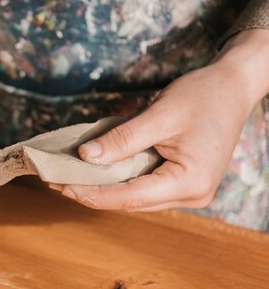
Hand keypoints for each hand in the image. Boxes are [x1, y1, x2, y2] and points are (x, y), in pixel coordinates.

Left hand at [50, 29, 268, 211]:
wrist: (234, 87)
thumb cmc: (203, 96)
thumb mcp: (159, 115)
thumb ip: (122, 139)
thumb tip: (85, 157)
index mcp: (190, 183)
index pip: (129, 197)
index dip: (92, 193)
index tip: (60, 185)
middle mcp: (191, 195)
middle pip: (130, 201)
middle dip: (92, 192)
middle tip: (54, 181)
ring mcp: (188, 192)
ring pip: (135, 197)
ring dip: (102, 187)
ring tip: (67, 177)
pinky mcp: (182, 183)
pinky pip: (143, 187)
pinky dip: (118, 179)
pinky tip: (93, 172)